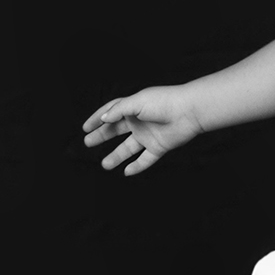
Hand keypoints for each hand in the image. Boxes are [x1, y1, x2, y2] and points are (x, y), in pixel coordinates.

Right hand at [83, 84, 203, 174]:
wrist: (189, 111)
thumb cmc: (164, 101)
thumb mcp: (136, 102)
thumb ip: (118, 110)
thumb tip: (103, 119)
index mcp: (132, 108)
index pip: (110, 113)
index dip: (97, 119)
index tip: (85, 128)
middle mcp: (139, 122)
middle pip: (116, 131)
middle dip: (102, 137)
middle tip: (88, 143)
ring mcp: (149, 135)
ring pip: (129, 148)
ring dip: (116, 156)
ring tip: (104, 165)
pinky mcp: (159, 146)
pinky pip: (146, 159)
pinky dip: (137, 166)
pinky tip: (127, 172)